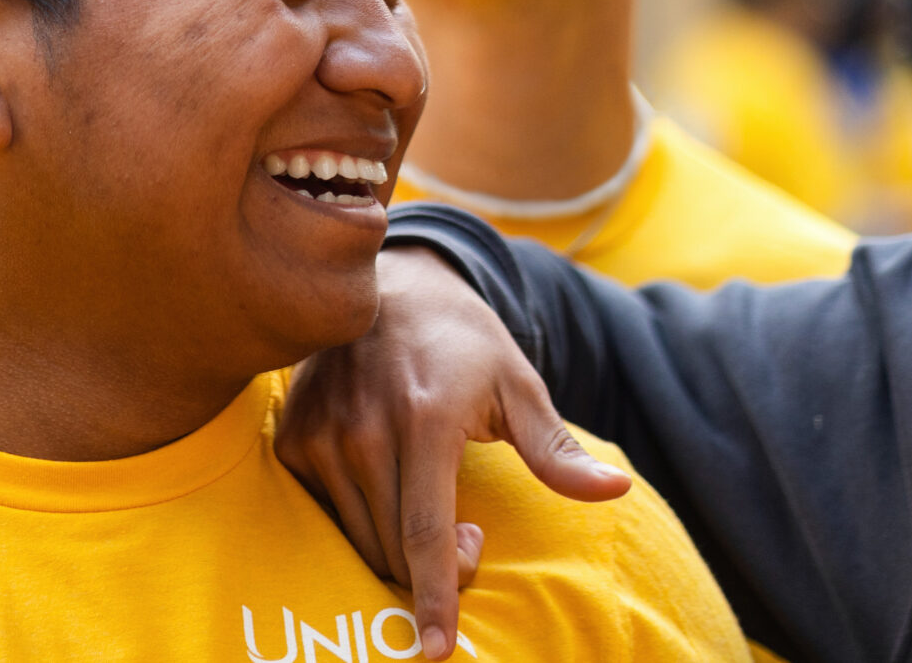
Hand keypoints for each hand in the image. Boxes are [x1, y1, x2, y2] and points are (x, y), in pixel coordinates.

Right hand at [277, 246, 630, 660]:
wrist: (390, 284)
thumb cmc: (464, 341)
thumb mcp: (518, 385)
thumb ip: (557, 450)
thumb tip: (618, 490)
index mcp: (424, 418)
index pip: (426, 532)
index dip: (434, 596)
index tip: (436, 648)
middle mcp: (362, 428)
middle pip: (392, 547)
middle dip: (436, 568)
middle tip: (470, 533)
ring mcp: (320, 432)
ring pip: (358, 537)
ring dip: (398, 547)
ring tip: (431, 503)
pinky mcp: (292, 436)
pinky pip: (327, 512)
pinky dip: (361, 520)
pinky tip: (387, 486)